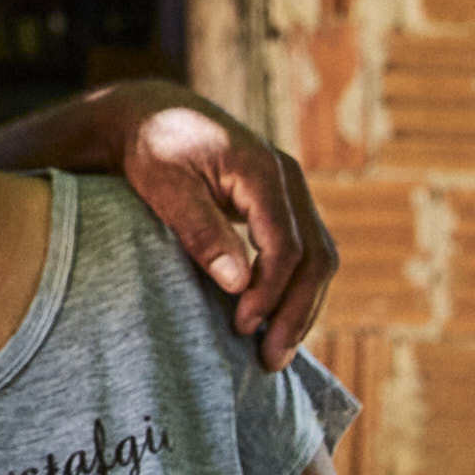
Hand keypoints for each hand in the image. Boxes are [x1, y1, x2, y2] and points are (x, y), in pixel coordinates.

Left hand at [108, 81, 331, 366]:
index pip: (286, 246)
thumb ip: (201, 231)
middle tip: (270, 359)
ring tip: (276, 353)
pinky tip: (275, 323)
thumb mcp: (166, 186)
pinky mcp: (283, 206)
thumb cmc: (154, 150)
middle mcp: (289, 180)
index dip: (269, 293)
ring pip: (320, 258)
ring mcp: (292, 192)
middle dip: (297, 312)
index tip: (241, 328)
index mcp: (264, 171)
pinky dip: (296, 290)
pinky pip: (306, 253)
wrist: (155, 115)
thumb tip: (237, 283)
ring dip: (303, 308)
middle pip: (317, 257)